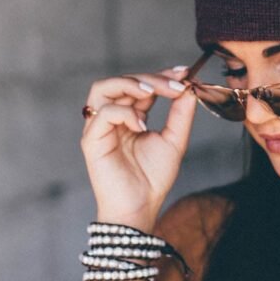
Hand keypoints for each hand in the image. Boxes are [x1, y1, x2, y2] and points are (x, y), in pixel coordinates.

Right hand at [79, 66, 197, 227]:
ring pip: (103, 88)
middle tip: (176, 84)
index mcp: (129, 117)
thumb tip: (189, 87)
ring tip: (152, 92)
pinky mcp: (91, 141)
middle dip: (151, 78)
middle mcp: (111, 118)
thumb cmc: (153, 178)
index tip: (184, 72)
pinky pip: (103, 113)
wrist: (140, 208)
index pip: (141, 85)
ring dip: (129, 84)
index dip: (161, 75)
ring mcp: (99, 128)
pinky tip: (142, 125)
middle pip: (122, 81)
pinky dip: (125, 112)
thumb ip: (180, 113)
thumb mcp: (174, 140)